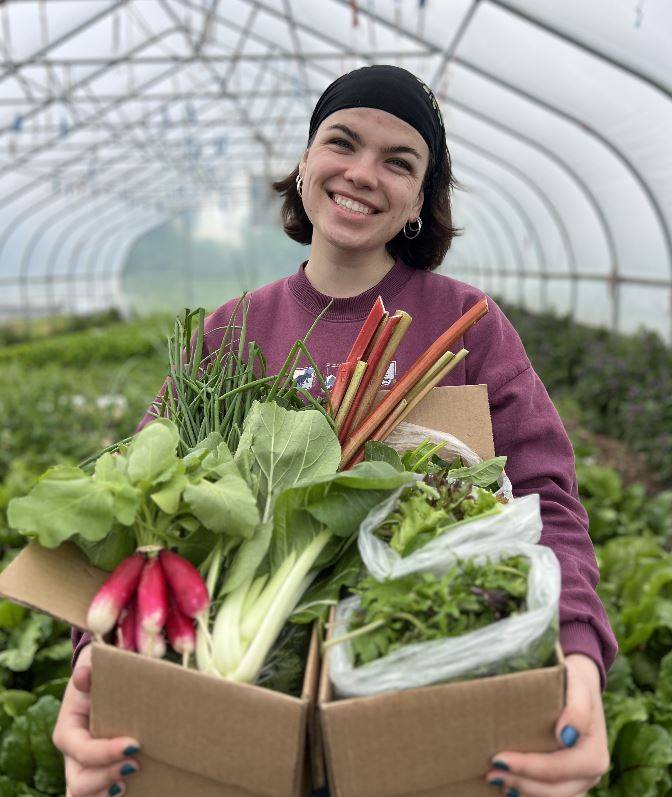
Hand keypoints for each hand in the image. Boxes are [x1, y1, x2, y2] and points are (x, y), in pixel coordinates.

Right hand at [52, 645, 141, 796]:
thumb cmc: (103, 675)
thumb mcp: (97, 670)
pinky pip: (97, 794)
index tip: (134, 744)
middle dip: (105, 779)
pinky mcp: (98, 773)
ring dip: (104, 794)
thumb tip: (83, 675)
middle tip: (135, 765)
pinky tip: (130, 789)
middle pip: (78, 782)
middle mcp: (72, 755)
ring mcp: (84, 768)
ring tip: (127, 784)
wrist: (109, 682)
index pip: (81, 750)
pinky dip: (109, 796)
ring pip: (82, 795)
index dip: (105, 752)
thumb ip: (91, 674)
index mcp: (68, 731)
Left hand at [484, 654, 609, 796]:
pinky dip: (529, 791)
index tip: (499, 759)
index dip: (529, 768)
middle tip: (490, 773)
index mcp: (594, 755)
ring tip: (496, 778)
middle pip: (554, 791)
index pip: (559, 769)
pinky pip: (550, 793)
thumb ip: (576, 709)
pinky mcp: (569, 782)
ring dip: (523, 790)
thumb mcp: (577, 685)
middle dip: (521, 783)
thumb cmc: (574, 683)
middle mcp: (591, 774)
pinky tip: (508, 782)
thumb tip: (565, 736)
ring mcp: (580, 781)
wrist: (579, 687)